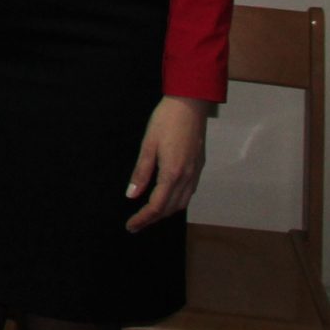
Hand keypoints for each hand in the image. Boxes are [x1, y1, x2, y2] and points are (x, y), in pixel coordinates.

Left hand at [126, 95, 211, 229]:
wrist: (190, 104)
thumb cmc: (166, 120)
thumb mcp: (148, 145)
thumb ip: (141, 172)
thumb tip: (131, 195)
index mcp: (172, 173)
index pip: (156, 206)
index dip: (143, 219)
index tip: (130, 226)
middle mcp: (187, 177)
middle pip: (170, 209)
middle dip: (153, 219)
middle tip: (136, 224)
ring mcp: (195, 173)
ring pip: (181, 203)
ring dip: (165, 212)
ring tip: (149, 215)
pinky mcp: (199, 167)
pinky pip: (188, 193)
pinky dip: (176, 202)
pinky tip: (166, 198)